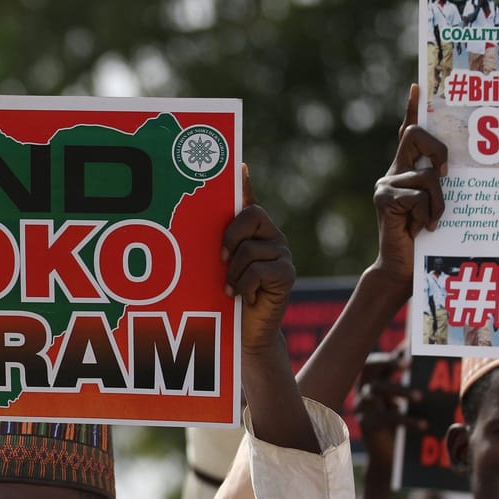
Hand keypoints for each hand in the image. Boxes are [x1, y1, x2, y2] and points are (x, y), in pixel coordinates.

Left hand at [224, 169, 295, 357]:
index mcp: (253, 231)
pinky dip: (244, 285)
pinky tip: (244, 296)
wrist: (244, 331)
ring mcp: (282, 254)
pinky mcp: (287, 274)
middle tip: (221, 259)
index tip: (237, 167)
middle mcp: (271, 236)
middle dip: (230, 237)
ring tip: (232, 288)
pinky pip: (259, 270)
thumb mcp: (217, 264)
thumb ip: (217, 237)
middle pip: (250, 217)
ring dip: (233, 272)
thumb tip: (212, 207)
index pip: (249, 202)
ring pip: (249, 249)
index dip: (244, 184)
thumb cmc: (227, 295)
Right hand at [352, 348, 415, 466]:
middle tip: (410, 363)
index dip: (394, 351)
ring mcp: (363, 405)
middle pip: (371, 367)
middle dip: (390, 361)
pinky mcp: (367, 423)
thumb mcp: (404, 403)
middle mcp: (364, 388)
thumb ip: (410, 384)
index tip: (411, 344)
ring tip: (420, 397)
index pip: (382, 358)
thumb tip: (431, 366)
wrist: (387, 458)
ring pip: (379, 390)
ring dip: (400, 390)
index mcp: (374, 380)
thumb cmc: (400, 425)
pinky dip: (406, 420)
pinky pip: (386, 417)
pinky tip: (423, 425)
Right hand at [371, 84, 446, 293]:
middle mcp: (393, 172)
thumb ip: (439, 183)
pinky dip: (429, 212)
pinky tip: (423, 228)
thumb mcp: (437, 203)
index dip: (412, 109)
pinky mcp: (384, 198)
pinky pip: (420, 194)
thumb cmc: (426, 237)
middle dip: (438, 147)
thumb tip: (453, 167)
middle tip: (447, 171)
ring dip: (440, 201)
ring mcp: (386, 184)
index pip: (409, 133)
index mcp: (407, 170)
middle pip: (415, 135)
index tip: (418, 86)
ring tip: (433, 222)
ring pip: (429, 175)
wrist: (403, 266)